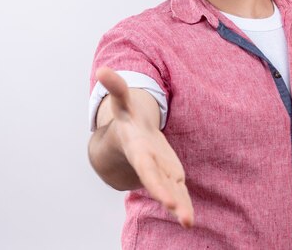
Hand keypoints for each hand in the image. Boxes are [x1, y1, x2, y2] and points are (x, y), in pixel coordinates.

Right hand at [96, 67, 193, 227]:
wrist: (125, 142)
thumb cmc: (127, 121)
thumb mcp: (122, 103)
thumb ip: (116, 87)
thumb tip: (102, 70)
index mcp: (138, 150)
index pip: (146, 167)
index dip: (155, 180)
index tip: (166, 197)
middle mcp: (148, 164)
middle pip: (157, 181)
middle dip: (165, 195)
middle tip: (176, 210)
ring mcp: (160, 172)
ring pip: (170, 190)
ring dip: (179, 206)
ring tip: (187, 222)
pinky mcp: (170, 174)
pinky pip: (178, 191)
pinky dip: (183, 205)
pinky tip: (189, 220)